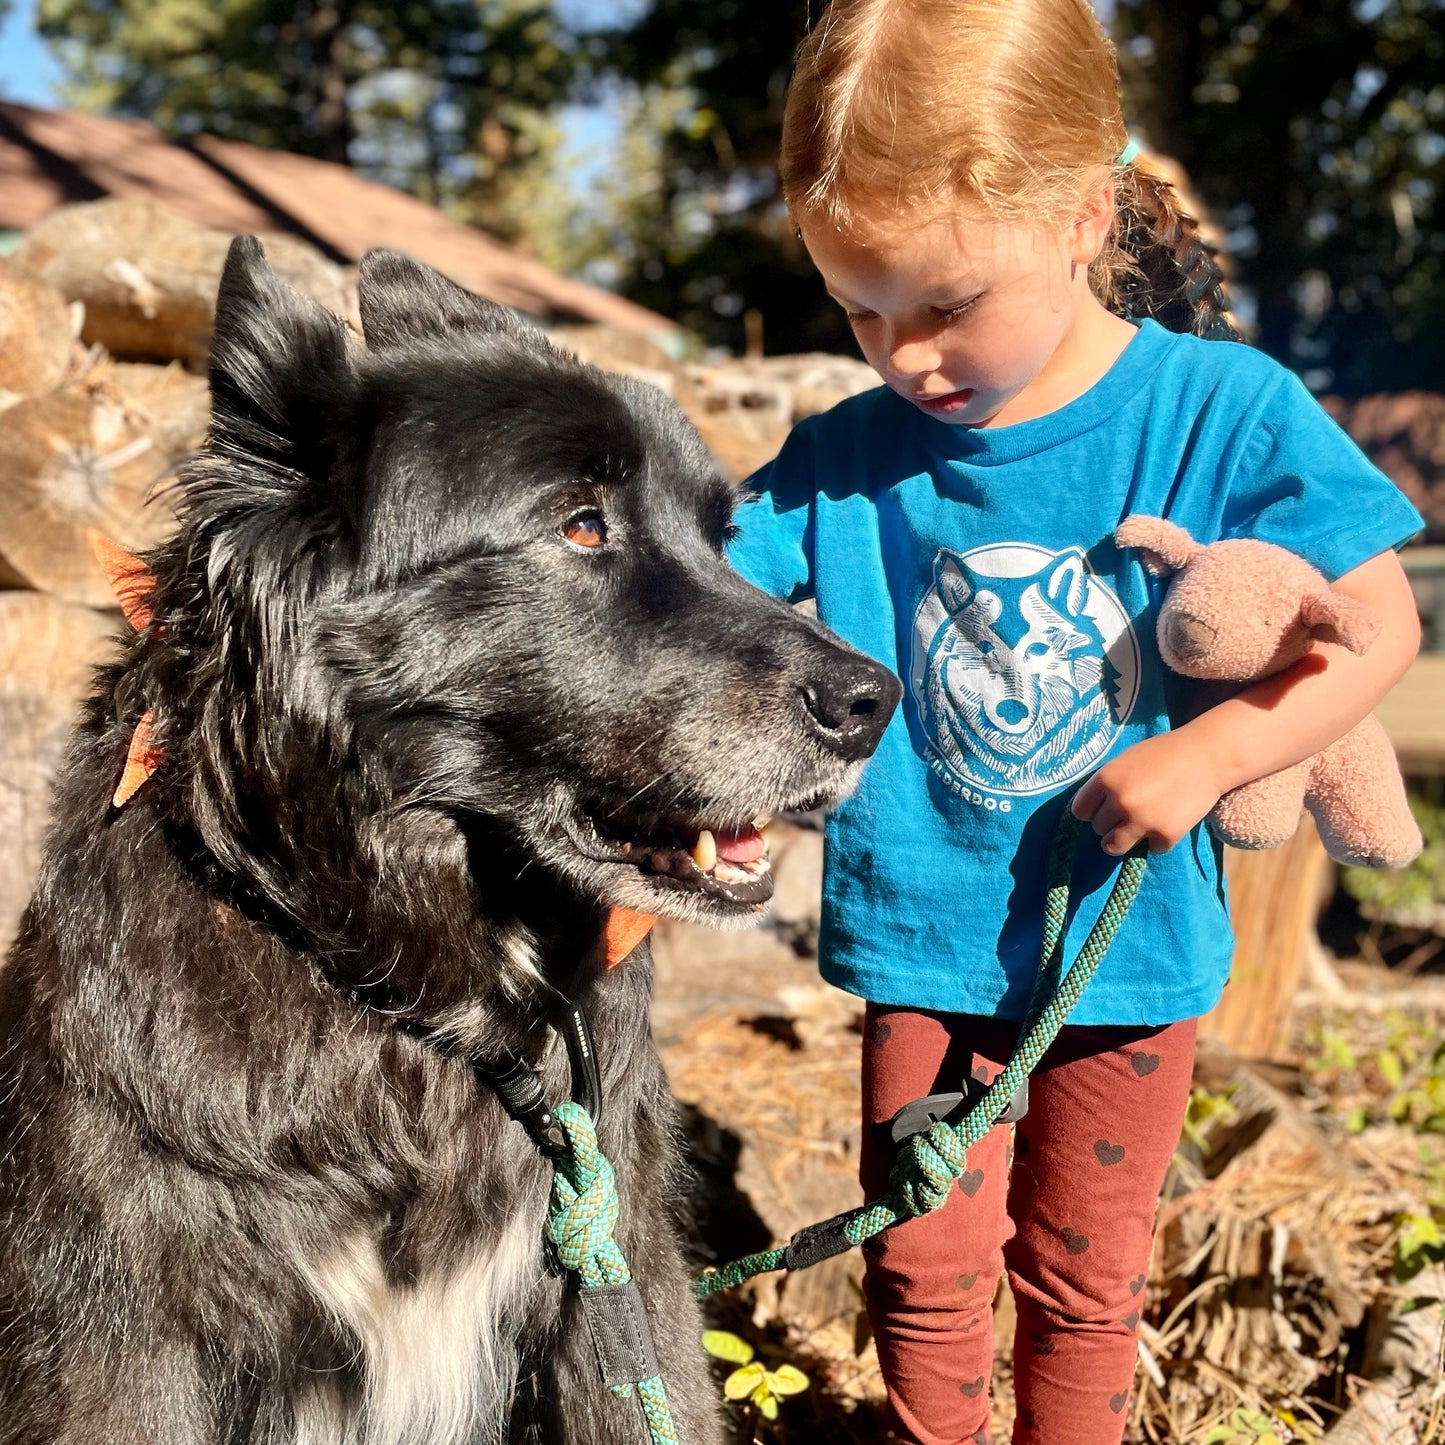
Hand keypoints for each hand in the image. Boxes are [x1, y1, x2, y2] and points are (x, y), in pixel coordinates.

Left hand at [1071, 732, 1226, 855]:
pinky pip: (1150, 848)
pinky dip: (1158, 839)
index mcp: (1106, 779)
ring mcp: (1142, 820)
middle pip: (1098, 829)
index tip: (1103, 809)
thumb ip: (1108, 784)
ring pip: (1114, 846)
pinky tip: (1168, 821)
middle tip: (1131, 812)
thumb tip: (1089, 811)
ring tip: (1139, 826)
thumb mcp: (1125, 761)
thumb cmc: (1164, 754)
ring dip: (1124, 839)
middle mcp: (1120, 801)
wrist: (1208, 756)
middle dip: (1111, 822)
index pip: (1080, 811)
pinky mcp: (1165, 835)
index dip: (1092, 810)